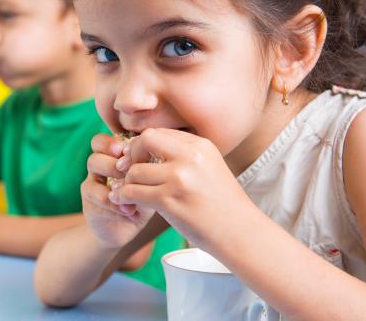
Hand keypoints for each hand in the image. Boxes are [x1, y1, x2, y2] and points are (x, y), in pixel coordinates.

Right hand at [81, 133, 155, 248]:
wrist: (125, 229)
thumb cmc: (142, 199)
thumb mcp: (150, 183)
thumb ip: (151, 169)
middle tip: (128, 172)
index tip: (127, 152)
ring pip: (93, 171)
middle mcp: (99, 167)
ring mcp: (93, 185)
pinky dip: (116, 206)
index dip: (111, 143)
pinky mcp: (90, 204)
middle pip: (96, 152)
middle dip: (113, 162)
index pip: (102, 140)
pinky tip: (131, 213)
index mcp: (113, 157)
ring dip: (114, 182)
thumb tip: (161, 157)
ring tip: (131, 195)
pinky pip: (98, 198)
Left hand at [109, 128, 254, 248]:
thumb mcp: (209, 168)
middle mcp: (190, 157)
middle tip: (130, 171)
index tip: (140, 160)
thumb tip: (145, 147)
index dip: (144, 145)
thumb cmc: (222, 204)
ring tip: (130, 191)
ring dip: (127, 182)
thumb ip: (183, 156)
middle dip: (132, 154)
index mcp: (201, 146)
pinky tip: (126, 202)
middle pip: (145, 140)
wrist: (241, 233)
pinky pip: (133, 192)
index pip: (160, 132)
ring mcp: (179, 178)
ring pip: (135, 170)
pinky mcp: (169, 201)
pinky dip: (124, 197)